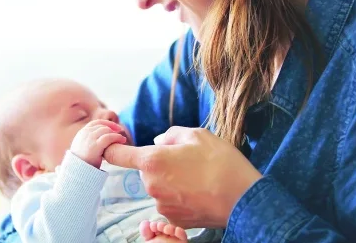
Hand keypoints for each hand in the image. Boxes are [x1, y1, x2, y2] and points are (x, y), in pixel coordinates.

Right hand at [70, 119, 126, 167]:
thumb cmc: (82, 162)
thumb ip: (89, 140)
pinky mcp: (95, 146)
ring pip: (106, 130)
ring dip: (116, 133)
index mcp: (82, 133)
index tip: (115, 128)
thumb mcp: (83, 147)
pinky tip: (122, 140)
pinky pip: (109, 137)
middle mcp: (85, 134)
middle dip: (113, 128)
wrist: (77, 171)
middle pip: (102, 126)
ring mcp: (89, 139)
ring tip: (122, 139)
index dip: (107, 124)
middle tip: (120, 133)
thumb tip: (100, 138)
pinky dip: (117, 137)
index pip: (96, 123)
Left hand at [104, 127, 261, 228]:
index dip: (112, 148)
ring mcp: (162, 206)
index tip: (113, 144)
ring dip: (172, 181)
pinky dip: (181, 197)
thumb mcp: (197, 135)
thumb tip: (158, 142)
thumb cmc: (221, 162)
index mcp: (152, 161)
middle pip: (146, 171)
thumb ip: (170, 135)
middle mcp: (152, 186)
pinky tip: (200, 192)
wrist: (243, 198)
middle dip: (161, 164)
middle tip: (188, 160)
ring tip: (199, 177)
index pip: (117, 155)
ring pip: (160, 187)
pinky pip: (171, 203)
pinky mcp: (174, 220)